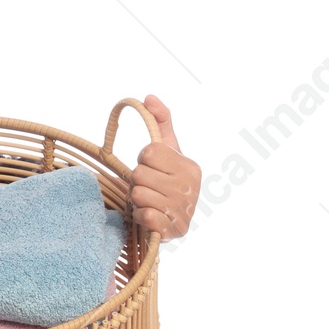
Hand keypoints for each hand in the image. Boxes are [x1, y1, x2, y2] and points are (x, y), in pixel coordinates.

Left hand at [129, 96, 200, 237]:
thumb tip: (148, 97)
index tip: (152, 168)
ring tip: (149, 201)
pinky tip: (149, 215)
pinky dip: (140, 216)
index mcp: (190, 166)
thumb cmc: (166, 181)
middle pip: (139, 174)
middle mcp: (191, 187)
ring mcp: (184, 210)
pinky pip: (144, 216)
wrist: (171, 221)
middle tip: (148, 187)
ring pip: (138, 194)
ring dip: (137, 200)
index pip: (149, 152)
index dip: (143, 160)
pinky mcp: (174, 231)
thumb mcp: (166, 151)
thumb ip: (159, 123)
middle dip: (137, 181)